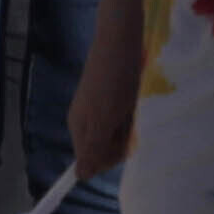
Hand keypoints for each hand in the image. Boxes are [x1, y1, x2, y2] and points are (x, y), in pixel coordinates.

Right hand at [66, 1, 149, 178]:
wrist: (121, 36)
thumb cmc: (115, 78)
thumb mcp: (106, 118)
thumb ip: (93, 148)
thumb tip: (80, 177)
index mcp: (79, 127)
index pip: (90, 162)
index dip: (109, 159)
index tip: (124, 145)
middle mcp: (84, 119)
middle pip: (105, 148)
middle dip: (121, 140)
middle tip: (128, 118)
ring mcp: (96, 105)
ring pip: (116, 132)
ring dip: (129, 124)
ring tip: (132, 103)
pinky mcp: (109, 93)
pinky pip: (122, 115)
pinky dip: (132, 110)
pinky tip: (135, 95)